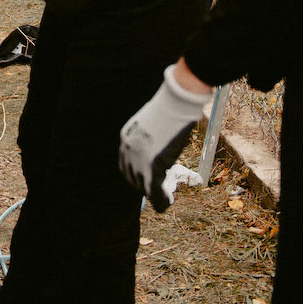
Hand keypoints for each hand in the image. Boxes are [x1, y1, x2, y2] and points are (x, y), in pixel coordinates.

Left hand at [119, 65, 214, 211]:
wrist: (176, 102)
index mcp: (126, 138)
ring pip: (144, 187)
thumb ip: (151, 137)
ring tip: (166, 198)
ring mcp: (139, 159)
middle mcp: (128, 150)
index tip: (150, 181)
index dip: (138, 176)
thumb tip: (158, 148)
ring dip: (155, 195)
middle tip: (162, 189)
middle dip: (147, 186)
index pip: (126, 165)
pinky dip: (161, 200)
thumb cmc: (171, 107)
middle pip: (133, 178)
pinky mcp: (153, 166)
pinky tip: (168, 201)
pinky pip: (154, 191)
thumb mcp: (153, 122)